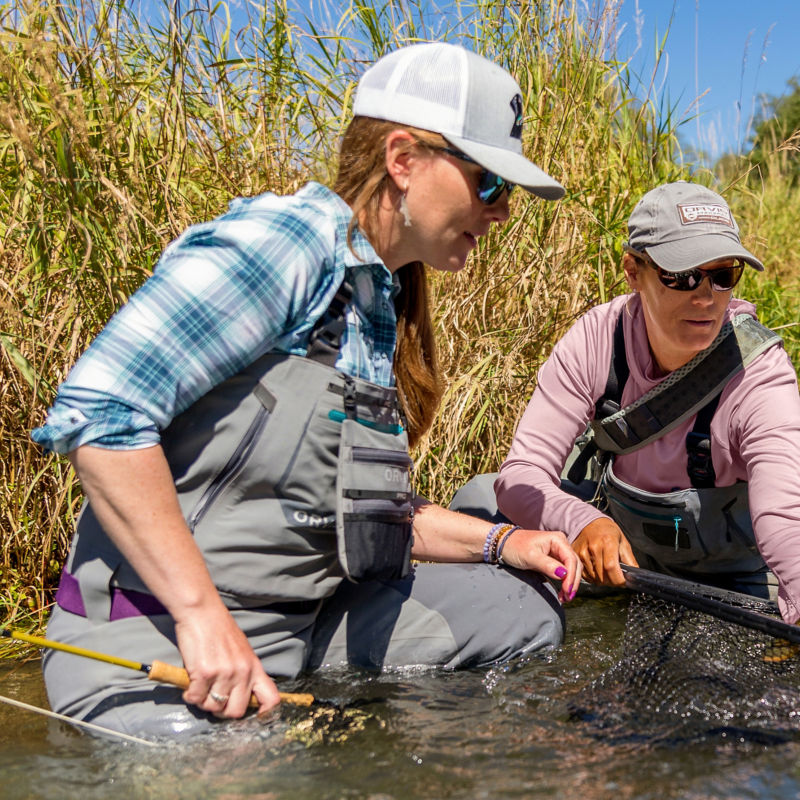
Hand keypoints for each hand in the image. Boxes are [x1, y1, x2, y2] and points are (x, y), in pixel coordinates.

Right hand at [174, 602, 280, 718]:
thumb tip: (238, 696)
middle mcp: (242, 673)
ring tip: (200, 688)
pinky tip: (189, 684)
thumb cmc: (219, 629)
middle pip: (236, 712)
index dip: (265, 715)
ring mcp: (224, 673)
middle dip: (222, 711)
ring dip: (203, 702)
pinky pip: (195, 698)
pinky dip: (189, 696)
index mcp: (254, 667)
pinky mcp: (204, 673)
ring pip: (213, 707)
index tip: (255, 719)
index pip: (271, 699)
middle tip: (213, 699)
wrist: (202, 612)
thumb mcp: (241, 650)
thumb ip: (244, 672)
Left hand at [500, 528, 581, 602]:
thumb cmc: (515, 547)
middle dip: (572, 582)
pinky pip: (564, 572)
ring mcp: (558, 551)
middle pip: (574, 565)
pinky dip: (564, 582)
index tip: (567, 590)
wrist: (503, 544)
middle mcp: (560, 544)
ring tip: (565, 598)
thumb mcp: (530, 557)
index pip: (571, 560)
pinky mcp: (554, 559)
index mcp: (557, 539)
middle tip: (568, 597)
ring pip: (571, 569)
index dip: (571, 576)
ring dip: (570, 584)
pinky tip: (562, 592)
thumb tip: (564, 574)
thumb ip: (547, 565)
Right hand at [572, 517, 637, 585]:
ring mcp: (582, 552)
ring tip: (606, 572)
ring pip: (594, 578)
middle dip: (612, 582)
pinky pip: (585, 575)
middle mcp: (594, 547)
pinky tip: (597, 570)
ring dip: (602, 581)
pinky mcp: (575, 556)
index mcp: (608, 542)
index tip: (623, 582)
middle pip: (602, 576)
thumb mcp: (623, 543)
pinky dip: (593, 578)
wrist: (589, 522)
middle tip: (616, 577)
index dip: (618, 580)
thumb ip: (630, 561)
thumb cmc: (608, 532)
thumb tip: (634, 578)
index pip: (611, 568)